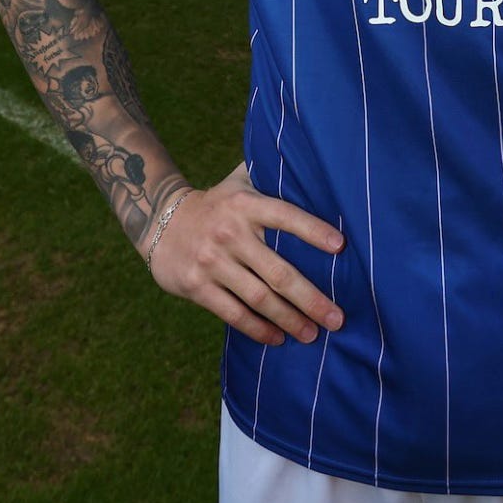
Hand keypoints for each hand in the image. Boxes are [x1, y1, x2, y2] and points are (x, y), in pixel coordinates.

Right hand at [147, 162, 345, 346]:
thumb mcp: (239, 182)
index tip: (341, 246)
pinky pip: (233, 313)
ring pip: (259, 298)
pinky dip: (258, 329)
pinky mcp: (198, 286)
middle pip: (278, 271)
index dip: (313, 230)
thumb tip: (311, 165)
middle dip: (311, 298)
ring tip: (312, 334)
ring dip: (289, 319)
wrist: (161, 222)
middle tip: (337, 318)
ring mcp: (213, 262)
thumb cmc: (217, 203)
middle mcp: (231, 233)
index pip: (286, 216)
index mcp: (247, 204)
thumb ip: (269, 175)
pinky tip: (277, 338)